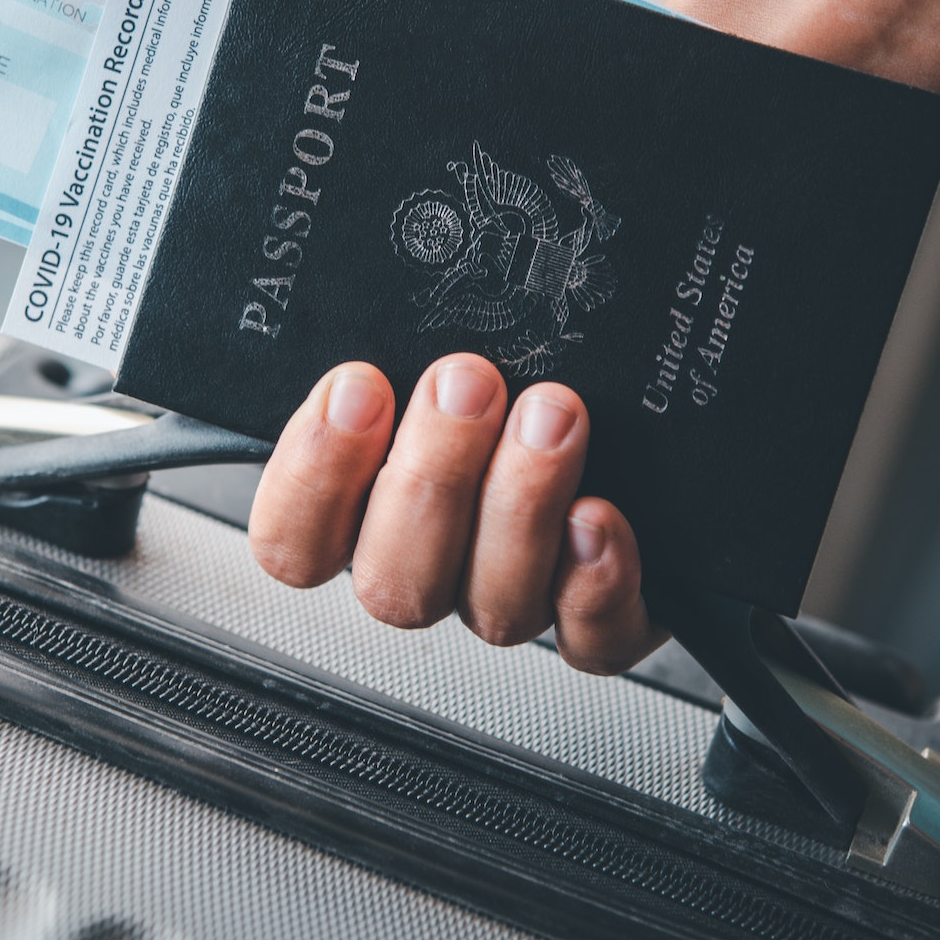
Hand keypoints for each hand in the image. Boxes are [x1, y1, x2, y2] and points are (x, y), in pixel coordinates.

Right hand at [247, 354, 665, 672]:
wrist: (646, 420)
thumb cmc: (512, 364)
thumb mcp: (434, 327)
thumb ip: (388, 336)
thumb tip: (356, 300)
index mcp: (363, 508)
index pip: (292, 542)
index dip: (312, 478)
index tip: (357, 388)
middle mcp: (433, 566)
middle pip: (392, 581)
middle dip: (429, 478)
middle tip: (467, 383)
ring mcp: (516, 595)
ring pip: (490, 608)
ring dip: (516, 508)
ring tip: (549, 418)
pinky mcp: (604, 620)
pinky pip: (592, 639)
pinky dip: (594, 585)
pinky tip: (597, 519)